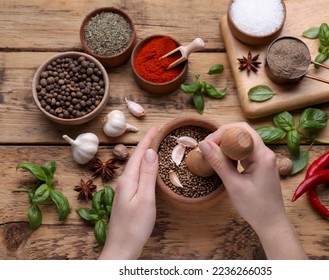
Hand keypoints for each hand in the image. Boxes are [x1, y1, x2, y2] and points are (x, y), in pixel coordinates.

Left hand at [99, 126, 159, 259]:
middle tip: (159, 132)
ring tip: (156, 144)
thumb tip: (150, 151)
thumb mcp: (145, 198)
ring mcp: (125, 190)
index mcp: (128, 179)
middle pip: (136, 157)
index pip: (138, 153)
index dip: (148, 139)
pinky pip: (137, 174)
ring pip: (136, 165)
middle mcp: (124, 181)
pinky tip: (149, 167)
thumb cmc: (135, 226)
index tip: (158, 126)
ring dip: (145, 153)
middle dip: (147, 143)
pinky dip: (145, 166)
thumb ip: (147, 174)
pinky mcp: (128, 197)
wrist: (122, 248)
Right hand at [199, 122, 306, 258]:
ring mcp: (264, 159)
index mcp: (263, 155)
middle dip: (223, 136)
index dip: (222, 132)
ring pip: (243, 142)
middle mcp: (265, 153)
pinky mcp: (260, 166)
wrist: (271, 224)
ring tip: (211, 153)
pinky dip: (232, 154)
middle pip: (243, 133)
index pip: (242, 130)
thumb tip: (203, 144)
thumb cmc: (255, 207)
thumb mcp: (233, 184)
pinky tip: (222, 161)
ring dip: (226, 145)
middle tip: (207, 147)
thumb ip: (218, 162)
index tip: (207, 143)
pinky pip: (244, 152)